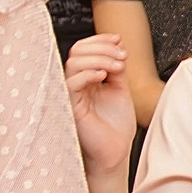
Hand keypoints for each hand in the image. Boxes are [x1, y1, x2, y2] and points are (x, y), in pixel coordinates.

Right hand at [66, 33, 136, 178]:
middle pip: (77, 51)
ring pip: (73, 63)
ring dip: (99, 58)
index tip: (118, 39)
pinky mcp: (70, 107)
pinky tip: (104, 76)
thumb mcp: (120, 89)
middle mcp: (75, 84)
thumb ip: (116, 67)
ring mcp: (71, 95)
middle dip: (101, 47)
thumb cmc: (116, 126)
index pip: (83, 49)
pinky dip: (88, 73)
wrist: (115, 152)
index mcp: (86, 78)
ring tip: (118, 66)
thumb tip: (117, 43)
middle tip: (122, 55)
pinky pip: (71, 82)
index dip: (99, 40)